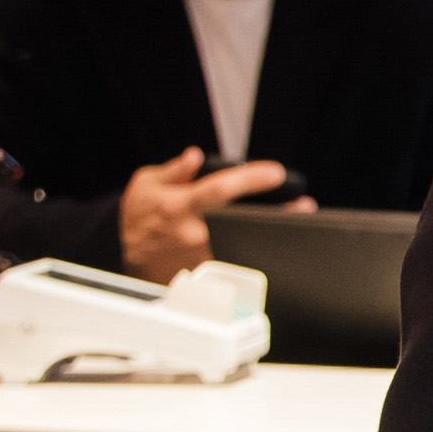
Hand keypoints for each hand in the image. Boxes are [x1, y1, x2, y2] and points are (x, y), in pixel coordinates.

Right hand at [114, 147, 301, 282]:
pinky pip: (238, 262)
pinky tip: (276, 244)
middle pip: (241, 221)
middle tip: (303, 205)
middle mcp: (193, 233)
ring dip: (272, 235)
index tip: (276, 173)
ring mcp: (201, 256)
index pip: (218, 189)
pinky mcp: (206, 274)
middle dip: (275, 213)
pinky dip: (259, 252)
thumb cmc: (140, 218)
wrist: (129, 257)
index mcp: (178, 206)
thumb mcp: (146, 185)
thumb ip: (173, 170)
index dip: (250, 180)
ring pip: (244, 244)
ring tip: (296, 221)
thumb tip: (195, 157)